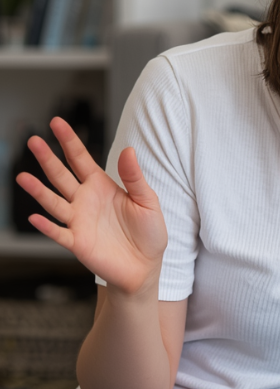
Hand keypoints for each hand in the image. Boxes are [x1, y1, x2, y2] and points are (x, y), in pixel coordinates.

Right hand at [15, 117, 167, 295]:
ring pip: (53, 202)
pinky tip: (35, 217)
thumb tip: (128, 150)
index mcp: (101, 186)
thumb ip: (135, 177)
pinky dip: (47, 226)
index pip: (81, 159)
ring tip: (22, 177)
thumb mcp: (147, 201)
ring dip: (38, 191)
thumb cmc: (148, 233)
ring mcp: (78, 221)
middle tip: (33, 140)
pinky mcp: (77, 243)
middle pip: (61, 175)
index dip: (69, 141)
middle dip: (47, 158)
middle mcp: (84, 200)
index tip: (56, 122)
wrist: (146, 266)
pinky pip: (58, 233)